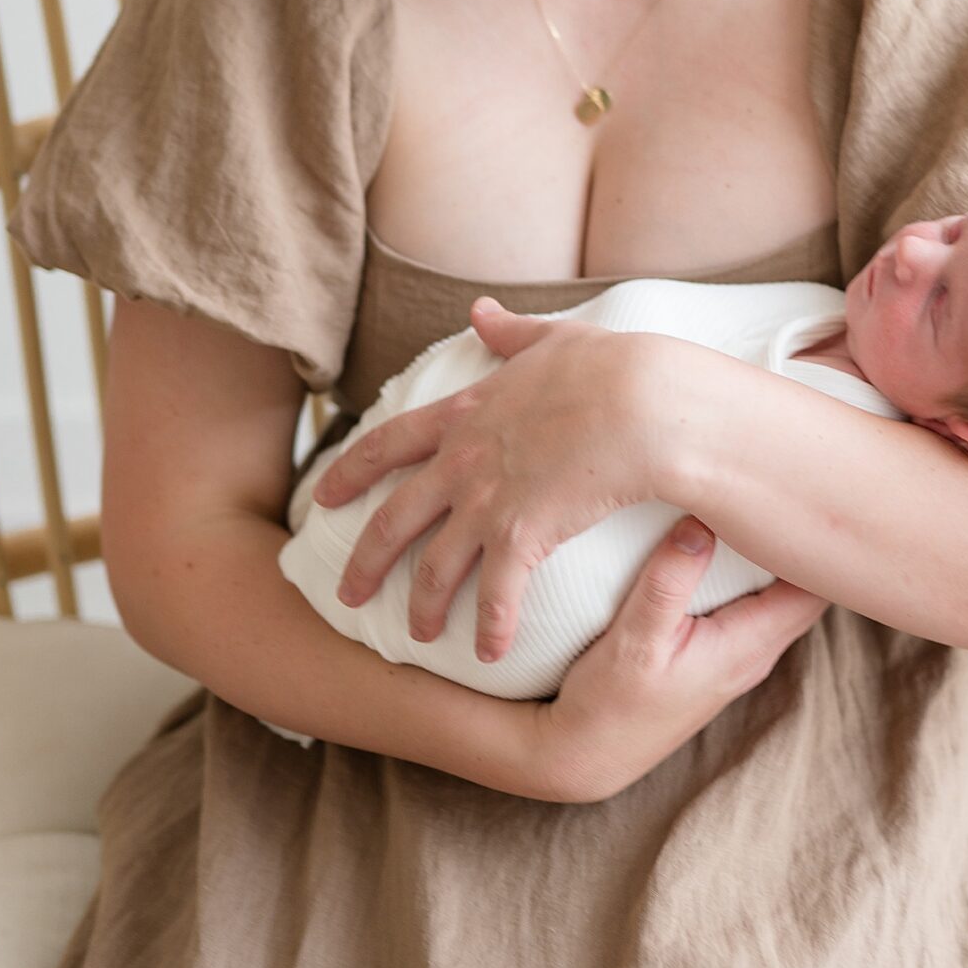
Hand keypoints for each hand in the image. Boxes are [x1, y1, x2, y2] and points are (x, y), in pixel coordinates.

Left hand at [310, 298, 671, 664]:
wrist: (643, 402)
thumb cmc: (611, 367)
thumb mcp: (553, 339)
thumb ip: (511, 333)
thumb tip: (481, 312)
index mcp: (465, 414)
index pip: (387, 446)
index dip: (350, 473)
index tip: (324, 497)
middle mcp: (462, 462)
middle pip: (392, 520)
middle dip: (364, 562)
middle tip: (346, 596)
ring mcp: (487, 501)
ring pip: (434, 567)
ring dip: (423, 606)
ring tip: (417, 636)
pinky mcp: (521, 536)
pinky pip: (496, 595)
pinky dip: (490, 628)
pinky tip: (489, 655)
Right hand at [541, 516, 829, 802]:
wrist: (585, 755)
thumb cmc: (608, 702)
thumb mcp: (634, 638)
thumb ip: (670, 580)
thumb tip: (701, 521)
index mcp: (747, 646)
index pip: (814, 588)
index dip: (820, 543)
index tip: (807, 495)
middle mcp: (755, 654)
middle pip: (806, 589)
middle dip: (804, 543)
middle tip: (792, 487)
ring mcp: (738, 659)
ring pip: (781, 598)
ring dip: (777, 559)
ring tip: (765, 506)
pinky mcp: (718, 659)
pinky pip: (755, 608)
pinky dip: (755, 576)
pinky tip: (731, 547)